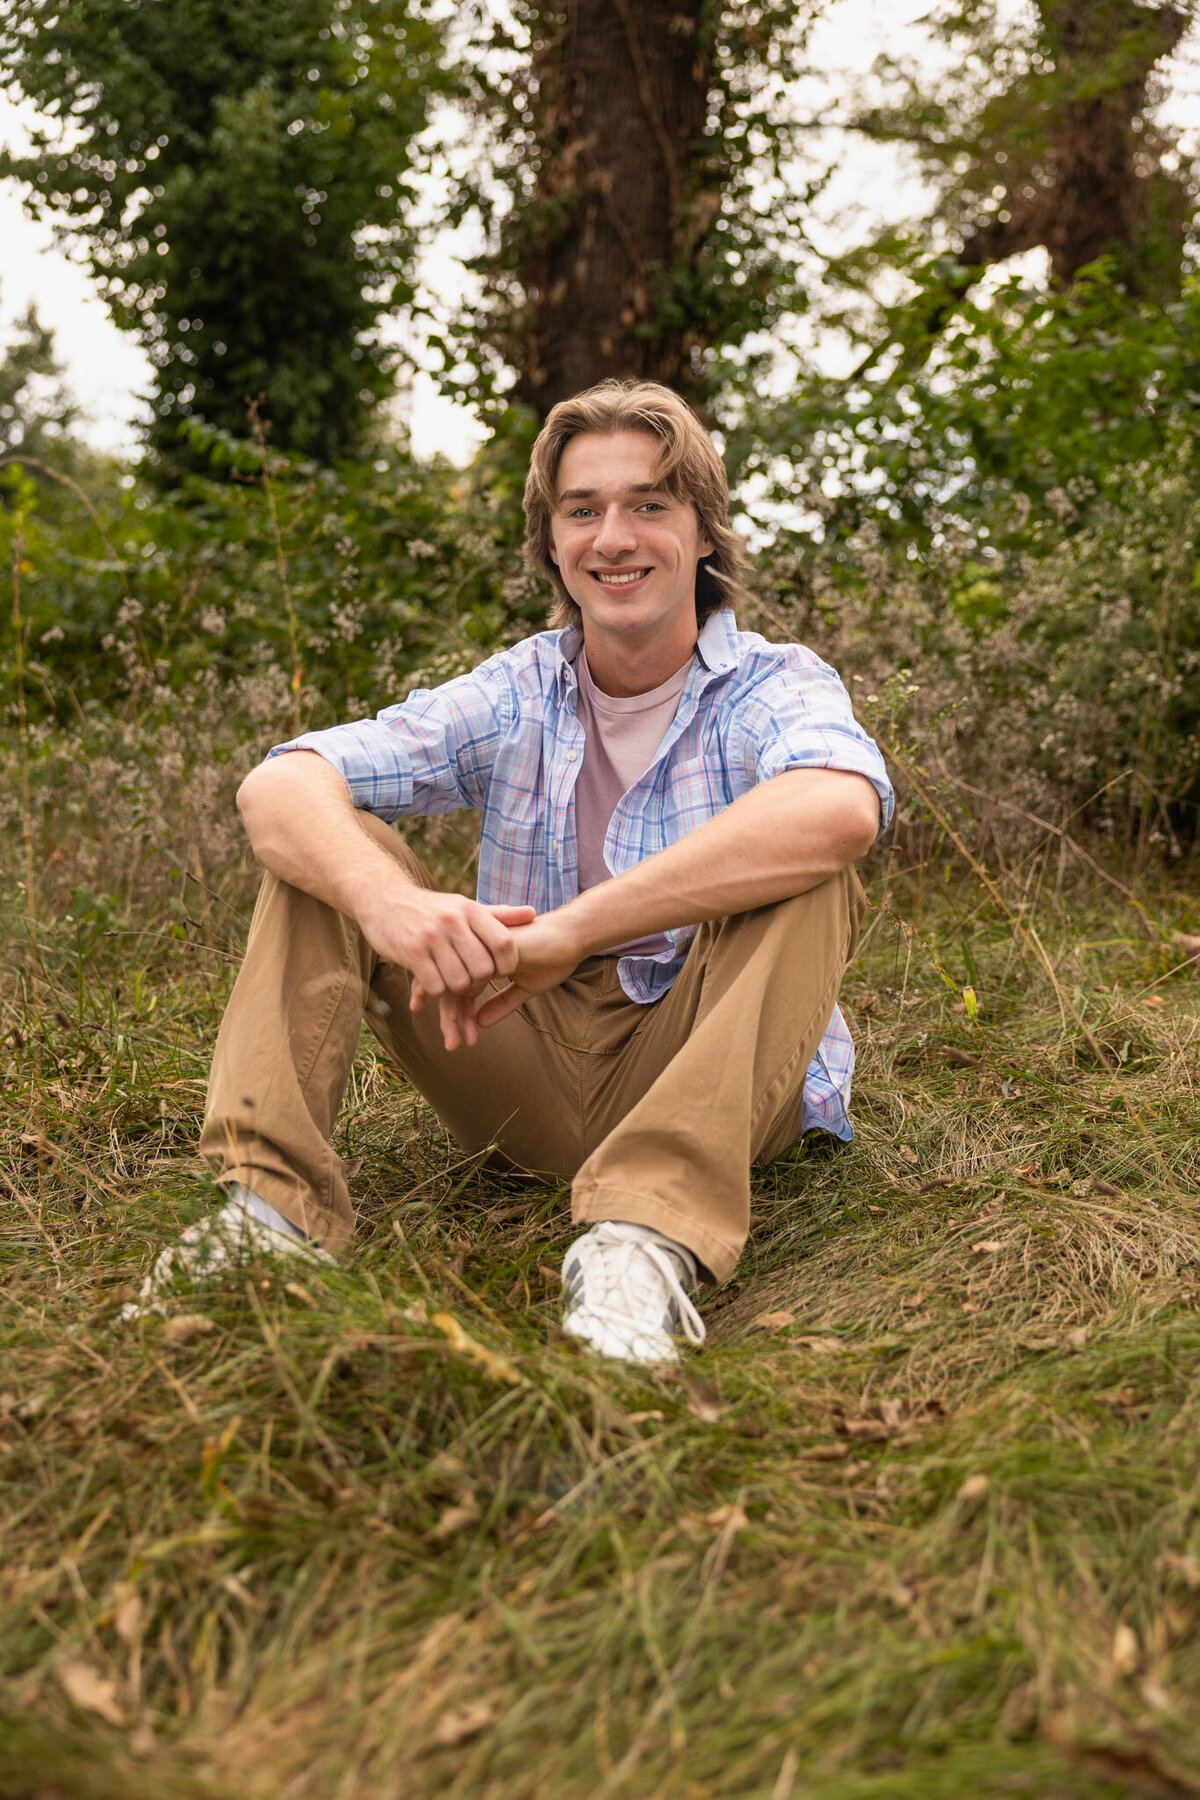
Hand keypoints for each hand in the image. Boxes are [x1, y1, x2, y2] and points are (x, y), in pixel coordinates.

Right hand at [358, 878, 534, 1049]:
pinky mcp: (410, 952)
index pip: (504, 943)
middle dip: (480, 981)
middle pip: (483, 969)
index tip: (500, 970)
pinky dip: (437, 989)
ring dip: (457, 988)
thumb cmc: (432, 908)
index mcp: (470, 910)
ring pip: (459, 982)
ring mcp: (430, 937)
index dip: (507, 963)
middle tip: (471, 978)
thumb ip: (500, 915)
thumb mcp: (465, 906)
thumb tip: (534, 913)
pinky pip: (435, 986)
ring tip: (451, 978)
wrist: (384, 899)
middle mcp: (452, 921)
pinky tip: (433, 979)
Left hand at [411, 908, 582, 1049]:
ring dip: (455, 1016)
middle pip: (450, 985)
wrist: (573, 937)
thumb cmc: (552, 958)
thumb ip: (502, 1003)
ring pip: (456, 983)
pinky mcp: (490, 948)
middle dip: (449, 1018)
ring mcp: (481, 947)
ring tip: (457, 1042)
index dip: (454, 1012)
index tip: (455, 1039)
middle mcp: (477, 950)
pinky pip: (470, 976)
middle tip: (452, 1046)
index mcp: (483, 957)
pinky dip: (467, 1005)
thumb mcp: (525, 988)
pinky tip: (472, 1024)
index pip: (458, 984)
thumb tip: (479, 1023)